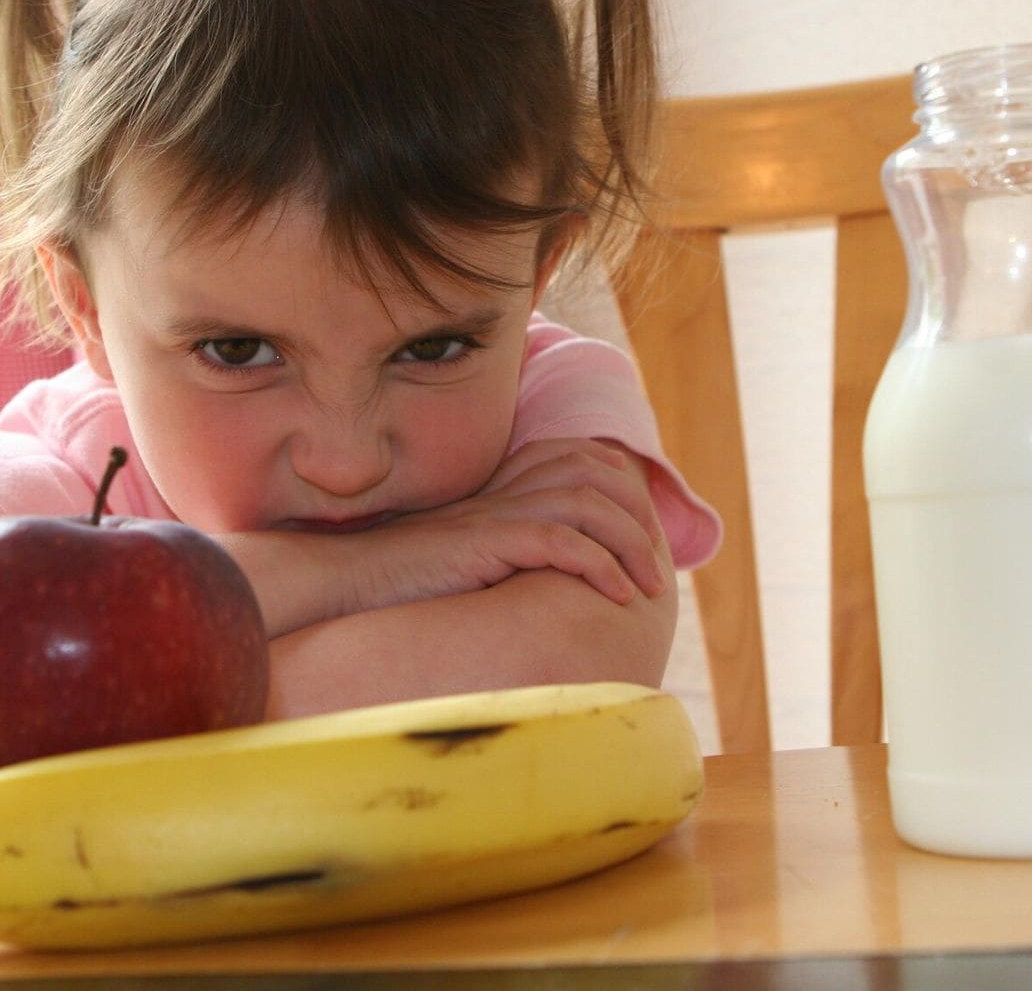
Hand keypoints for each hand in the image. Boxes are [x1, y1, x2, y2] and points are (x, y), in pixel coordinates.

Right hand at [343, 438, 667, 611]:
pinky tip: (615, 594)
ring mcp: (495, 512)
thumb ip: (510, 548)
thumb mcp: (469, 555)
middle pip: (595, 473)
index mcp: (504, 487)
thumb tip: (557, 572)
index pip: (580, 459)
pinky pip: (559, 542)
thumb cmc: (407, 578)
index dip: (623, 488)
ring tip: (648, 587)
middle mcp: (505, 491)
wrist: (351, 579)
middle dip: (639, 518)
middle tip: (657, 568)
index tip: (644, 534)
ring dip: (630, 546)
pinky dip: (598, 565)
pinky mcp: (485, 541)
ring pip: (587, 504)